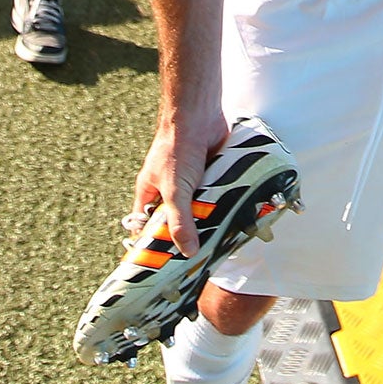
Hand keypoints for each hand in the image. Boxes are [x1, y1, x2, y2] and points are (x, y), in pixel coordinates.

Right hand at [133, 108, 226, 257]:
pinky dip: (224, 205)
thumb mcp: (175, 190)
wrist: (200, 116)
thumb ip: (180, 221)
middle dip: (189, 237)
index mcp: (151, 196)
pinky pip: (217, 197)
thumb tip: (188, 252)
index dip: (154, 246)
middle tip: (201, 260)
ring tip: (222, 245)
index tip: (165, 267)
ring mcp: (193, 184)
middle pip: (178, 222)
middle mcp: (170, 192)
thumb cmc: (176, 148)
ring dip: (210, 221)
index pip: (147, 228)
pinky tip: (235, 220)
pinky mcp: (212, 176)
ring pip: (201, 211)